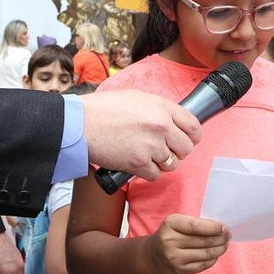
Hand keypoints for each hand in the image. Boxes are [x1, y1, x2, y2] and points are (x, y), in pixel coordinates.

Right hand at [81, 91, 200, 181]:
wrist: (80, 124)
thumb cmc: (103, 109)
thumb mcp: (136, 98)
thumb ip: (158, 109)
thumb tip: (172, 121)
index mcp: (162, 107)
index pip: (194, 126)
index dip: (192, 136)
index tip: (187, 140)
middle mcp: (161, 126)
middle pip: (186, 148)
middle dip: (176, 151)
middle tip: (162, 150)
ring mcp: (151, 145)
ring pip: (172, 164)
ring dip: (161, 163)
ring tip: (145, 155)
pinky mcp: (138, 163)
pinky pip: (155, 175)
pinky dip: (147, 172)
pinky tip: (137, 164)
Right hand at [146, 214, 228, 273]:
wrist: (152, 256)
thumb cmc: (170, 235)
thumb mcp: (177, 223)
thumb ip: (195, 224)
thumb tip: (220, 228)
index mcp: (170, 224)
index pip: (197, 226)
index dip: (214, 228)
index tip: (225, 228)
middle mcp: (170, 241)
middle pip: (204, 241)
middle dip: (220, 238)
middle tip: (228, 236)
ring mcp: (175, 258)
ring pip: (206, 254)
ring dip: (220, 249)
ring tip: (225, 244)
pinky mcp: (180, 270)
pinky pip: (203, 265)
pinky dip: (213, 259)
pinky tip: (215, 254)